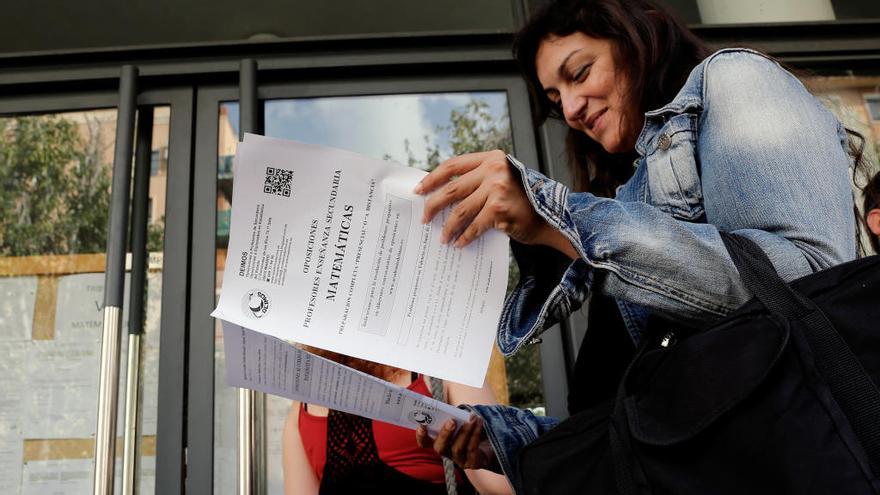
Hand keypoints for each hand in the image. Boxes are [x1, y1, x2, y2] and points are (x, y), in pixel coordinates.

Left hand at [415, 151, 551, 247]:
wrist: (551, 218)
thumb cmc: (522, 202)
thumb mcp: (501, 181)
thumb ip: (478, 181)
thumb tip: (442, 195)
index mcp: (491, 159)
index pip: (453, 165)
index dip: (433, 178)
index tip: (419, 190)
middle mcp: (493, 169)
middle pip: (452, 188)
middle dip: (433, 205)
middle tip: (424, 218)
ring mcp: (497, 188)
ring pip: (460, 209)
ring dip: (448, 226)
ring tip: (442, 237)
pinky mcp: (500, 208)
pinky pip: (474, 225)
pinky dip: (465, 237)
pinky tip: (459, 244)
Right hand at [416, 416, 501, 472]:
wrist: (484, 449)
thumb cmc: (465, 431)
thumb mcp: (457, 424)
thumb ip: (451, 418)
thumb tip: (450, 409)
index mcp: (437, 442)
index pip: (424, 443)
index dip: (421, 436)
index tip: (422, 425)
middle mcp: (445, 453)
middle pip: (440, 447)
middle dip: (445, 434)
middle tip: (452, 421)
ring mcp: (458, 460)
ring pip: (458, 448)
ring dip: (465, 431)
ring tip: (471, 418)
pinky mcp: (471, 462)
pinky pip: (472, 448)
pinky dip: (476, 433)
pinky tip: (479, 421)